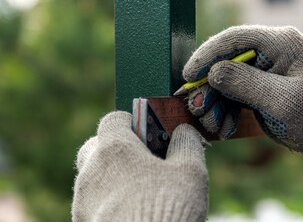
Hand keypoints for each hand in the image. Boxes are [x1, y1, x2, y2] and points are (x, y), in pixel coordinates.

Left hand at [72, 111, 207, 221]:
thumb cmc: (169, 209)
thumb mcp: (191, 171)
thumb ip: (187, 143)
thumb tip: (183, 132)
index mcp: (115, 150)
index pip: (113, 120)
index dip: (131, 121)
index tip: (147, 132)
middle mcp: (92, 171)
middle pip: (96, 146)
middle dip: (116, 148)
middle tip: (142, 161)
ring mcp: (83, 199)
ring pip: (93, 176)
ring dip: (112, 176)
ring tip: (140, 190)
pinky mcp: (82, 221)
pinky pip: (92, 201)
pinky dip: (108, 199)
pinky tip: (130, 211)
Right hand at [183, 25, 302, 169]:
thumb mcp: (278, 100)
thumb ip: (243, 83)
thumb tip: (212, 72)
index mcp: (280, 43)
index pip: (234, 39)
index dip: (207, 55)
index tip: (188, 76)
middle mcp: (269, 52)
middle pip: (224, 62)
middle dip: (208, 88)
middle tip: (199, 110)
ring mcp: (261, 70)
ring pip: (223, 81)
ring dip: (213, 104)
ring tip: (214, 125)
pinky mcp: (255, 87)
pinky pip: (229, 95)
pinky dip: (223, 111)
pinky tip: (224, 127)